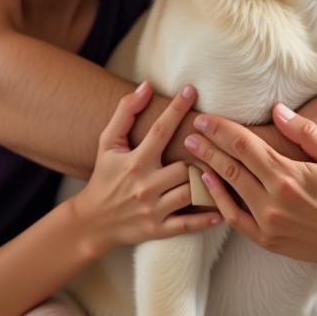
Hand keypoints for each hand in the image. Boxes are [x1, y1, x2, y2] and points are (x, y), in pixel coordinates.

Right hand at [70, 83, 220, 256]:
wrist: (91, 222)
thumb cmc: (104, 176)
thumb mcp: (108, 143)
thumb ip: (125, 112)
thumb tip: (145, 86)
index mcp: (135, 161)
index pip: (159, 130)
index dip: (176, 108)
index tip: (191, 90)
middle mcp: (145, 185)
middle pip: (184, 166)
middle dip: (202, 155)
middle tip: (219, 143)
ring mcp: (152, 209)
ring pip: (190, 193)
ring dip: (207, 182)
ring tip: (225, 171)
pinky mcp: (157, 229)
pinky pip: (187, 224)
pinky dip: (206, 218)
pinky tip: (221, 209)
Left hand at [184, 103, 316, 275]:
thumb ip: (306, 133)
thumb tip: (277, 111)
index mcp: (290, 177)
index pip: (246, 146)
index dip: (222, 130)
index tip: (205, 117)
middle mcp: (274, 202)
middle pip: (231, 166)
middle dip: (209, 145)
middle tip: (190, 128)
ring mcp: (269, 224)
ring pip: (229, 191)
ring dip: (209, 169)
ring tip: (193, 152)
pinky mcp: (269, 242)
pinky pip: (235, 220)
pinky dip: (219, 201)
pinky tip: (210, 185)